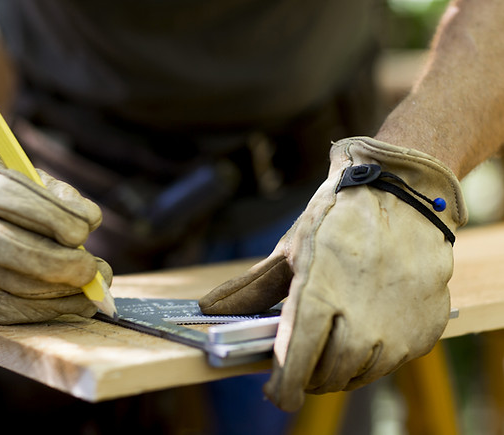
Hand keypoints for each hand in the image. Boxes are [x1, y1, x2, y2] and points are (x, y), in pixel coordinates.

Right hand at [0, 156, 111, 323]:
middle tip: (92, 268)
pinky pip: (17, 311)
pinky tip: (80, 299)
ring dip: (65, 290)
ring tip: (94, 283)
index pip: (19, 202)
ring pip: (17, 286)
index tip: (84, 230)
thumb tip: (90, 219)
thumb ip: (62, 196)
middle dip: (61, 262)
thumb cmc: (15, 201)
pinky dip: (56, 307)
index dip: (57, 218)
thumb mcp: (35, 182)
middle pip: (12, 250)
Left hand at [199, 137, 466, 410]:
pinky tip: (369, 326)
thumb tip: (208, 309)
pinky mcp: (426, 330)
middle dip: (309, 373)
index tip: (276, 392)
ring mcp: (399, 329)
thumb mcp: (290, 249)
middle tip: (307, 353)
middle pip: (327, 376)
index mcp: (318, 297)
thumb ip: (251, 288)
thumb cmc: (338, 217)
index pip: (295, 364)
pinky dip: (374, 353)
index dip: (283, 388)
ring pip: (360, 374)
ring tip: (336, 336)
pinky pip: (393, 361)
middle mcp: (361, 322)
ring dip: (341, 366)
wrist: (402, 193)